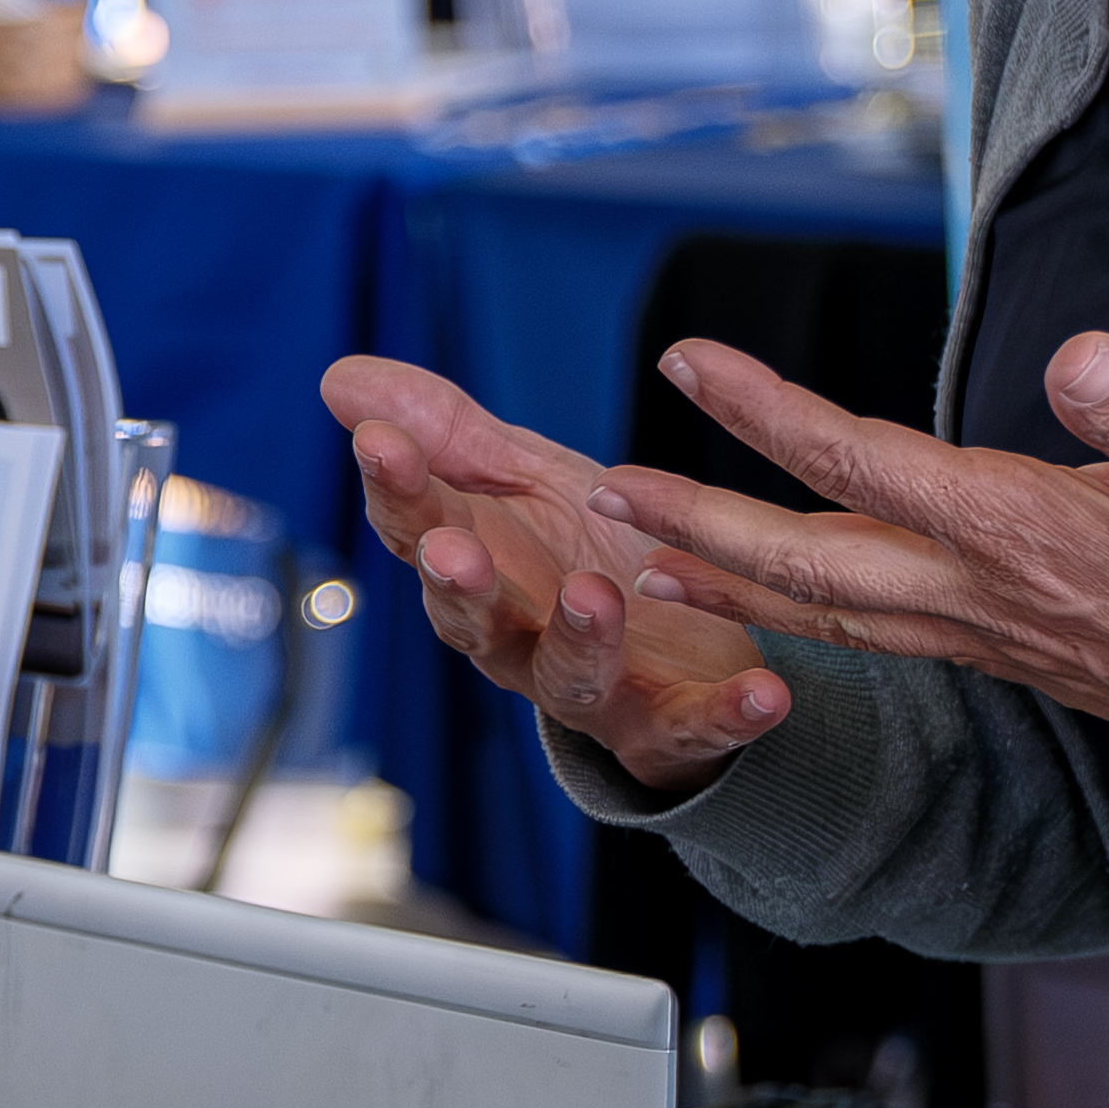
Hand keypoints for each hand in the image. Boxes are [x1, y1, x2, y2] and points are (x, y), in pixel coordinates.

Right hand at [329, 354, 788, 793]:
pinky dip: (728, 715)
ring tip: (594, 595)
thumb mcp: (525, 482)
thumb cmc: (591, 555)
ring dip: (579, 640)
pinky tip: (768, 693)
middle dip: (459, 587)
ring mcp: (596, 690)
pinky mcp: (673, 726)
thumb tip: (340, 379)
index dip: (396, 489)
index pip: (419, 530)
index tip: (380, 440)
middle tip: (449, 548)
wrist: (682, 652)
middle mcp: (523, 641)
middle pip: (475, 622)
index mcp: (482, 573)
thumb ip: (449, 434)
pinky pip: (696, 728)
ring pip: (571, 679)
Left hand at [594, 331, 1108, 834]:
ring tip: (640, 555)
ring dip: (728, 577)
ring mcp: (992, 635)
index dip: (765, 410)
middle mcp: (984, 595)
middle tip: (596, 485)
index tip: (688, 363)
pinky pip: (877, 630)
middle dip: (694, 518)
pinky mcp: (1013, 653)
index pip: (862, 461)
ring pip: (828, 607)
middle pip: (805, 559)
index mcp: (1022, 536)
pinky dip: (804, 610)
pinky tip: (780, 595)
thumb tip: (1085, 358)